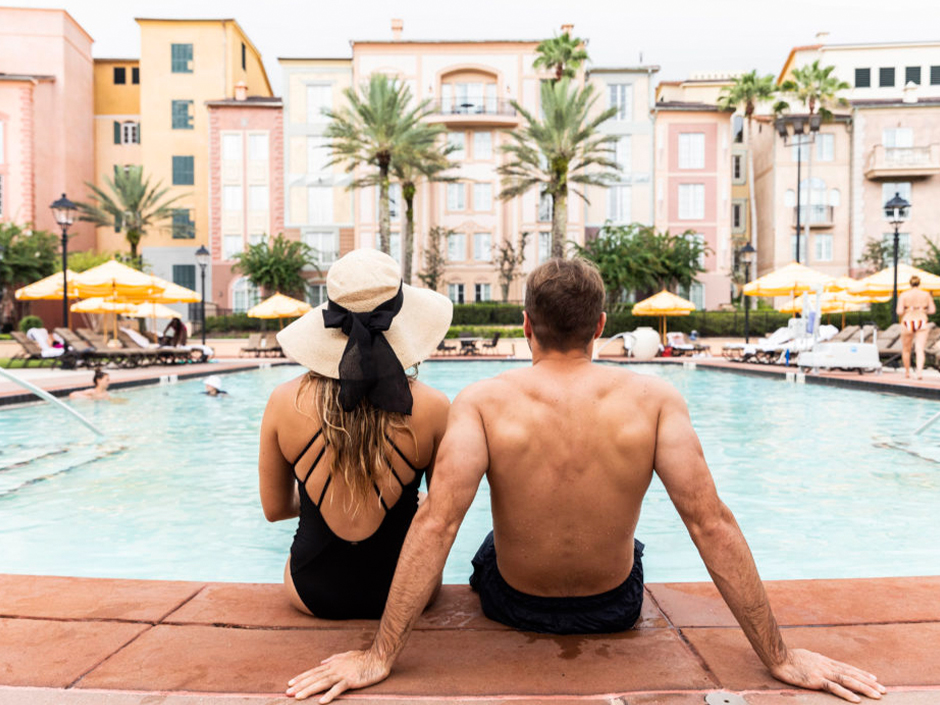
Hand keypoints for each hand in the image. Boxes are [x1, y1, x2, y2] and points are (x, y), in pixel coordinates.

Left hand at [286, 649, 390, 701]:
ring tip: (298, 697)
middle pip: (314, 678)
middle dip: (300, 686)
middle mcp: (335, 668)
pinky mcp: (351, 680)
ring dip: (309, 690)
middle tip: (288, 693)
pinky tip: (321, 702)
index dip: (301, 678)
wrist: (378, 657)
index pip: (313, 671)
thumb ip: (334, 658)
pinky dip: (329, 695)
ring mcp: (342, 674)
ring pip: (322, 683)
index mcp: (333, 664)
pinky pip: (338, 689)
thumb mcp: (346, 655)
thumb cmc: (364, 657)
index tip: (290, 684)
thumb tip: (322, 662)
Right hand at [770, 648, 885, 701]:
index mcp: (825, 661)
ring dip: (864, 688)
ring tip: (878, 695)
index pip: (848, 668)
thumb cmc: (789, 658)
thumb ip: (816, 662)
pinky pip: (834, 688)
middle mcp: (827, 665)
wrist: (778, 657)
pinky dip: (846, 693)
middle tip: (884, 690)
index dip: (862, 674)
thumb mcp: (806, 657)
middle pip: (852, 674)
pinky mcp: (816, 680)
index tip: (874, 679)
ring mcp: (823, 672)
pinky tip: (857, 700)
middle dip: (869, 682)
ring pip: (848, 680)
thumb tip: (820, 664)